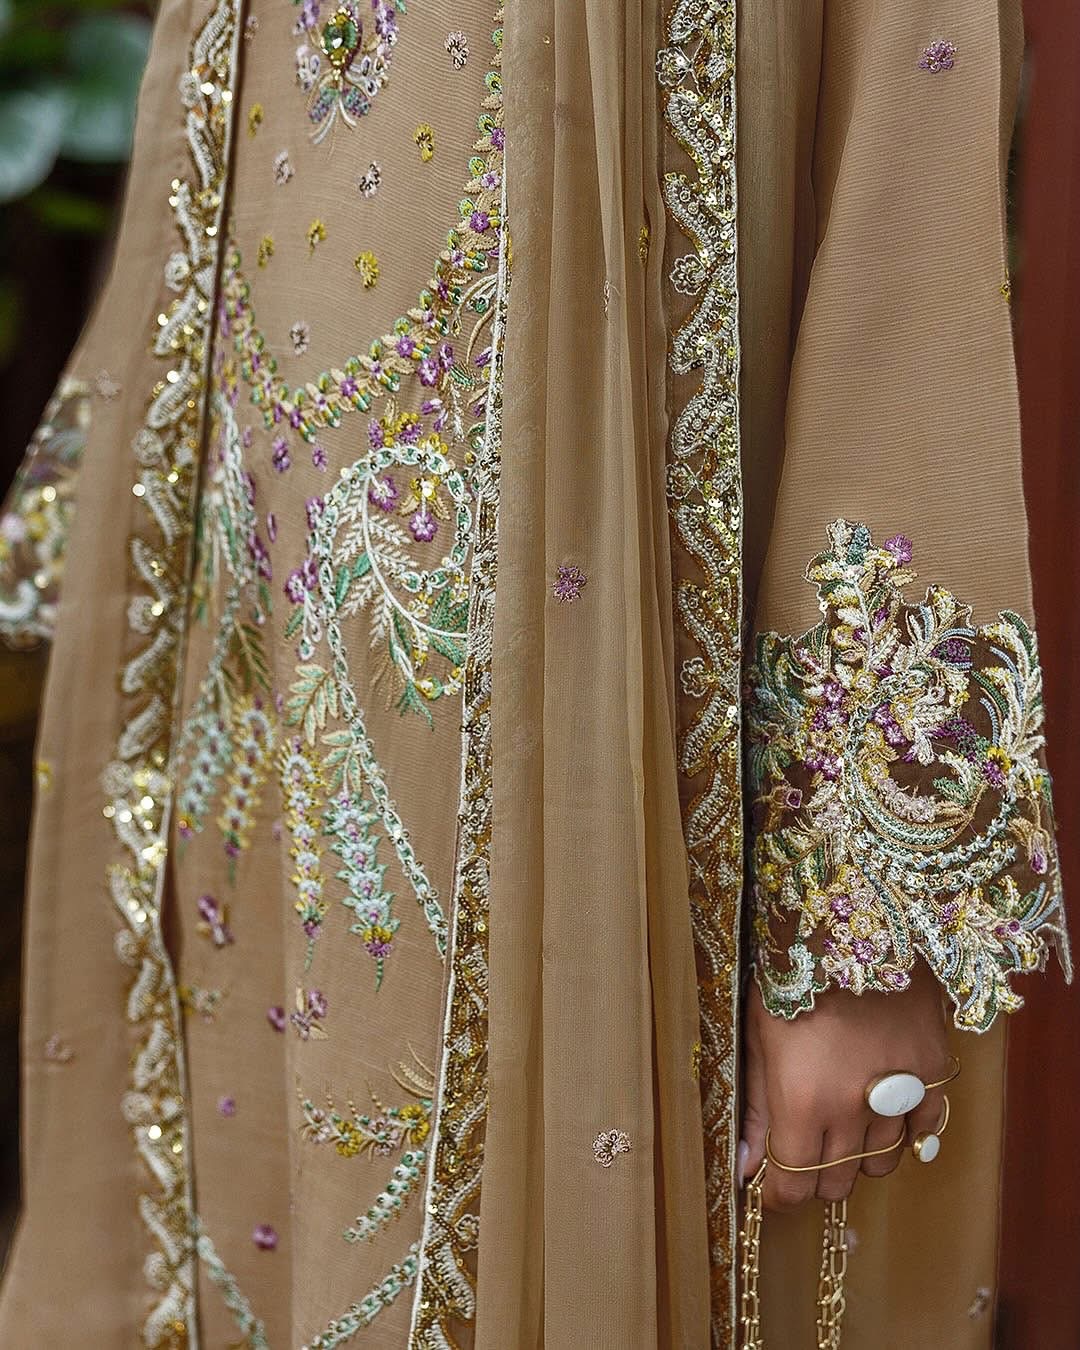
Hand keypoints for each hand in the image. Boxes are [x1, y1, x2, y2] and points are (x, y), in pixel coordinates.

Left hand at [739, 959, 951, 1209]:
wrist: (850, 921)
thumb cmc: (791, 975)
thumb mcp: (759, 1038)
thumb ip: (754, 1110)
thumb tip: (744, 1169)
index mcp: (799, 1100)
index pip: (790, 1186)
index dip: (777, 1194)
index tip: (771, 1183)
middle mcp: (850, 1106)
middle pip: (835, 1182)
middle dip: (814, 1175)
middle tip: (804, 1147)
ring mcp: (897, 1091)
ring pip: (880, 1164)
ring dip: (858, 1154)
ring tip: (842, 1118)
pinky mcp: (931, 1070)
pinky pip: (923, 1130)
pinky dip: (904, 1131)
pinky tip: (882, 1107)